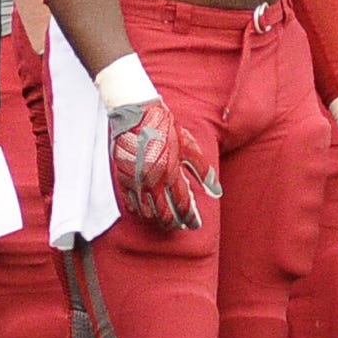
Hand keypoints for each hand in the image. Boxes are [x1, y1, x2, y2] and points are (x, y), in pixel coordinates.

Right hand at [105, 98, 218, 232]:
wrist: (134, 113)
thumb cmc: (165, 127)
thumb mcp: (188, 146)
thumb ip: (202, 171)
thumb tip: (215, 192)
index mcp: (171, 172)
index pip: (182, 205)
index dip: (190, 218)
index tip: (195, 224)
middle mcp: (152, 180)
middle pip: (164, 214)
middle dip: (174, 223)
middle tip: (180, 225)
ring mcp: (135, 181)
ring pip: (146, 212)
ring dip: (157, 219)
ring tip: (165, 219)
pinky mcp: (123, 178)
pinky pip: (130, 203)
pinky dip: (139, 211)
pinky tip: (146, 211)